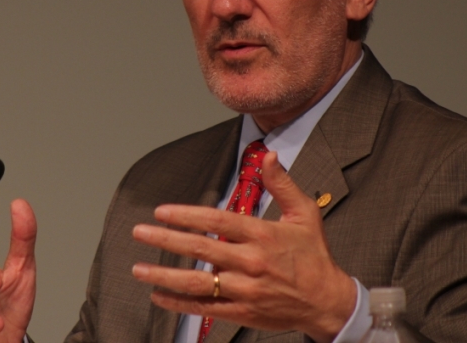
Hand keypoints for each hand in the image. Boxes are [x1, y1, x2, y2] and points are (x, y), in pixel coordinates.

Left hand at [130, 151, 355, 342]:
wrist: (328, 302)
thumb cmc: (314, 255)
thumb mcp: (305, 213)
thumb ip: (282, 183)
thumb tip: (268, 155)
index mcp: (263, 235)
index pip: (217, 221)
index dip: (186, 215)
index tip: (161, 211)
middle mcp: (252, 262)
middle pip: (201, 249)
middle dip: (166, 240)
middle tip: (139, 232)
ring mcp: (246, 290)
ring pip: (198, 283)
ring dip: (165, 275)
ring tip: (139, 269)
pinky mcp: (244, 312)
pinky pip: (206, 308)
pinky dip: (179, 304)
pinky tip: (159, 295)